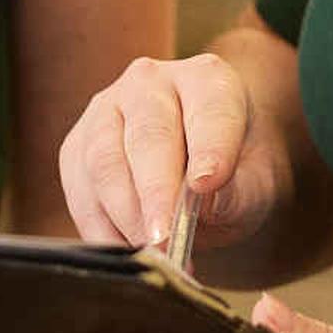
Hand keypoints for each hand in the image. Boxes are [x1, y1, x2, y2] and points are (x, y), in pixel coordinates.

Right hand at [58, 52, 289, 259]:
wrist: (201, 171)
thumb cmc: (234, 175)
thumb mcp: (255, 186)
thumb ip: (238, 191)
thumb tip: (204, 195)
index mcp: (207, 80)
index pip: (210, 112)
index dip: (209, 148)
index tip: (207, 185)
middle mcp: (151, 83)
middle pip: (148, 135)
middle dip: (155, 192)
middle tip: (165, 240)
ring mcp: (106, 110)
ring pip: (104, 161)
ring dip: (124, 215)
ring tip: (150, 252)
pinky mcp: (76, 145)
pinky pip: (79, 189)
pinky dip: (99, 227)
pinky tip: (125, 252)